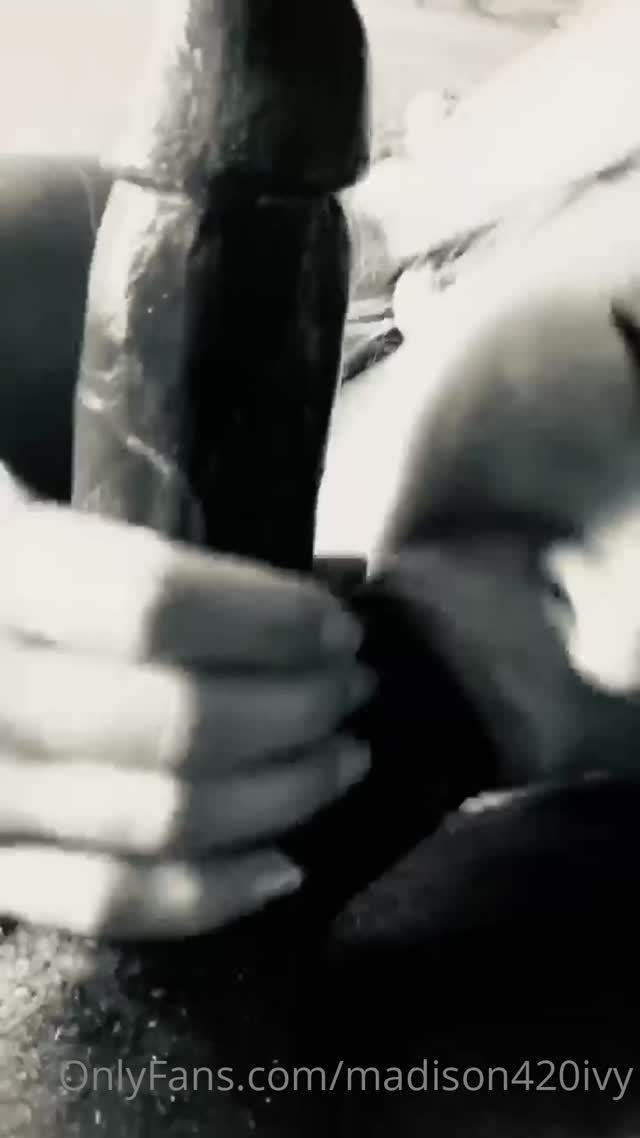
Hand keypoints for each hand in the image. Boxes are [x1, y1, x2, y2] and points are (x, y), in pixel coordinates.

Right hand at [0, 472, 370, 938]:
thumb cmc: (4, 587)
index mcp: (6, 579)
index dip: (271, 619)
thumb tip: (340, 579)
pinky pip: (111, 902)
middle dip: (300, 707)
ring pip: (167, 818)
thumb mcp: (45, 533)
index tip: (337, 624)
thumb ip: (152, 553)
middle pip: (182, 722)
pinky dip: (214, 895)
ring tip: (344, 758)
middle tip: (353, 688)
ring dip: (288, 792)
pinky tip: (284, 866)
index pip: (157, 605)